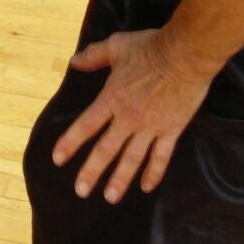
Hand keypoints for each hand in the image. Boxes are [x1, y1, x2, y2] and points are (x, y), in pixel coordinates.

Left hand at [52, 28, 214, 203]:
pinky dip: (153, 172)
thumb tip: (73, 62)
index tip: (58, 159)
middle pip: (106, 150)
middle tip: (80, 191)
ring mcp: (150, 127)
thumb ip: (93, 56)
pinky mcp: (171, 130)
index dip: (70, 142)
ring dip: (120, 179)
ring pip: (132, 159)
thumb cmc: (150, 47)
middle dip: (91, 172)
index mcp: (112, 99)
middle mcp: (128, 118)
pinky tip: (146, 187)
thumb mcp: (116, 46)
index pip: (86, 126)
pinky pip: (161, 156)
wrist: (186, 55)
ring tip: (109, 197)